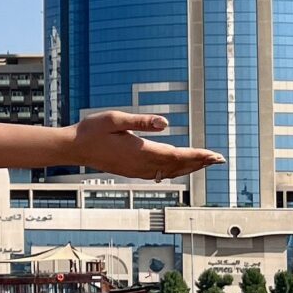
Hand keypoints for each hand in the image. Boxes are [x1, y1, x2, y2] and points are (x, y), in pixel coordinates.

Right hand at [71, 109, 222, 181]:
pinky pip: (159, 173)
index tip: (215, 155)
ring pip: (169, 172)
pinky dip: (174, 170)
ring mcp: (136, 170)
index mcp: (140, 151)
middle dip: (200, 163)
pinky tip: (179, 167)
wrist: (73, 147)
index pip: (176, 156)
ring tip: (205, 163)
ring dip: (189, 167)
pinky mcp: (131, 171)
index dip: (198, 156)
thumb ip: (141, 121)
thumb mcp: (116, 118)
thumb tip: (165, 123)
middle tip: (219, 160)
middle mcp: (140, 165)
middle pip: (177, 167)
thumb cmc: (92, 129)